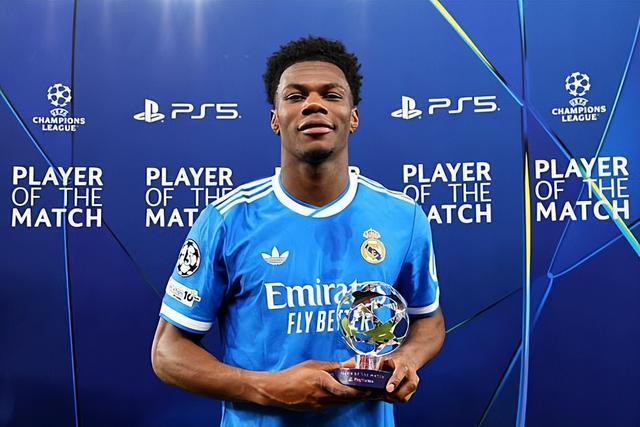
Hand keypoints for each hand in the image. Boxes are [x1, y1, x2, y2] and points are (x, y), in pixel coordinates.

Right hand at [257, 360, 371, 410]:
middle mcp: (323, 397)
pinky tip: (347, 396)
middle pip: (347, 399)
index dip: (359, 391)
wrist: (277, 390)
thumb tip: (349, 363)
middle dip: (361, 395)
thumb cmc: (294, 374)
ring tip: (364, 393)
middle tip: (373, 390)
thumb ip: (332, 365)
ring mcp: (320, 405)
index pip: (346, 390)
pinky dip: (343, 400)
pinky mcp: (317, 409)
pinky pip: (334, 405)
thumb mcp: (313, 365)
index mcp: (323, 383)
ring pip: (342, 403)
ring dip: (353, 398)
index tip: (370, 388)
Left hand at [380, 353, 419, 402]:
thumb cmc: (395, 359)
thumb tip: (371, 377)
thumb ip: (378, 366)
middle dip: (390, 395)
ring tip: (383, 393)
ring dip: (391, 398)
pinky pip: (403, 399)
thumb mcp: (385, 358)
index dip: (394, 383)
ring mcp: (413, 385)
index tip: (388, 389)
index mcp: (403, 366)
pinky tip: (388, 394)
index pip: (399, 375)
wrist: (409, 359)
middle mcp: (411, 377)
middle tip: (380, 393)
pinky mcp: (412, 391)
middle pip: (402, 391)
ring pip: (402, 398)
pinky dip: (394, 399)